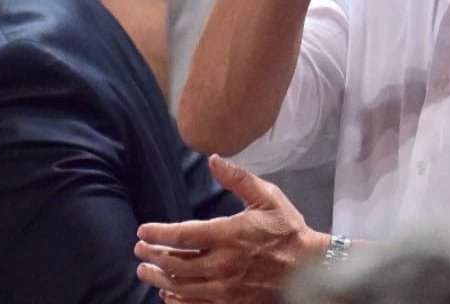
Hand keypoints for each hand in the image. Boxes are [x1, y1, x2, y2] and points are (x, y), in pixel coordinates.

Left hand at [135, 156, 328, 302]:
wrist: (309, 268)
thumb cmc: (287, 230)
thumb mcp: (268, 196)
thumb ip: (238, 178)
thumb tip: (213, 159)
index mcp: (228, 235)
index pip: (181, 236)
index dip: (157, 234)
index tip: (142, 231)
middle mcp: (221, 265)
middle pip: (174, 264)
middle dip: (152, 257)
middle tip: (139, 251)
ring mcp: (224, 289)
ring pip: (180, 287)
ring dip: (158, 279)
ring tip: (145, 272)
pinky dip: (176, 300)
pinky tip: (168, 293)